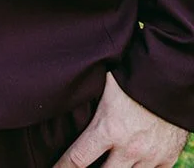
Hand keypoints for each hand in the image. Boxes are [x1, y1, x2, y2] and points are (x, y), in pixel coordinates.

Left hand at [54, 74, 188, 167]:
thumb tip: (67, 81)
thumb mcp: (104, 83)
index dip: (62, 167)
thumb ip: (87, 92)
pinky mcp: (167, 158)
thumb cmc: (135, 77)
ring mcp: (150, 156)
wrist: (173, 81)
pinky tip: (130, 164)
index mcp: (108, 129)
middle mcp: (129, 148)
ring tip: (107, 164)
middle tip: (84, 166)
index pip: (77, 159)